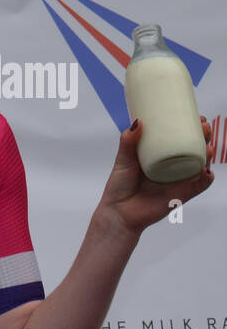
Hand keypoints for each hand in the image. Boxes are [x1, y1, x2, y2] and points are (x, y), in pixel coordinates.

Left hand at [97, 117, 214, 235]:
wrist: (119, 212)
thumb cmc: (120, 186)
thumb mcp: (123, 160)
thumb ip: (128, 142)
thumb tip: (139, 122)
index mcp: (162, 156)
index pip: (181, 139)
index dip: (192, 128)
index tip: (196, 116)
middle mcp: (174, 167)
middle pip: (196, 148)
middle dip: (205, 136)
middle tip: (204, 126)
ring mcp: (179, 180)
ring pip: (202, 164)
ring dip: (209, 153)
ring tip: (207, 146)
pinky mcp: (182, 194)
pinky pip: (200, 185)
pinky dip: (206, 176)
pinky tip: (206, 169)